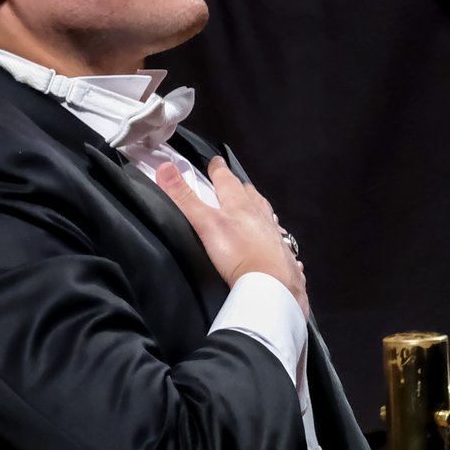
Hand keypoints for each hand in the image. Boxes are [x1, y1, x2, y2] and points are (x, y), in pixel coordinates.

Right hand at [154, 156, 306, 314]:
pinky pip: (278, 241)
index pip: (227, 180)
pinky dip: (273, 236)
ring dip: (258, 209)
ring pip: (266, 215)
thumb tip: (165, 166)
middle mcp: (261, 216)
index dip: (218, 169)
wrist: (273, 287)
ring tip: (254, 208)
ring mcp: (275, 236)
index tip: (215, 161)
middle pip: (250, 195)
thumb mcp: (205, 224)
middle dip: (240, 187)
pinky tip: (273, 241)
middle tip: (233, 184)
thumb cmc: (238, 254)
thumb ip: (184, 198)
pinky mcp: (284, 257)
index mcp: (240, 204)